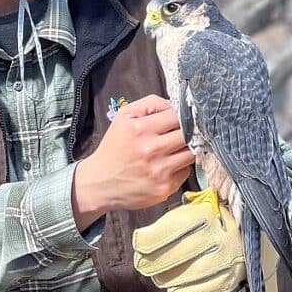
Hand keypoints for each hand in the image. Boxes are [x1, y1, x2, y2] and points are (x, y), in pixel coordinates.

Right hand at [72, 95, 194, 229]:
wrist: (100, 183)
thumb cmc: (114, 149)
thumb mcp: (123, 118)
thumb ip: (149, 104)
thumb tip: (174, 104)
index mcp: (140, 129)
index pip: (177, 116)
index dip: (181, 117)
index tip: (177, 122)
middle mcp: (151, 149)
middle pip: (188, 135)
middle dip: (186, 134)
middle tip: (178, 136)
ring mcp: (160, 170)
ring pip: (191, 153)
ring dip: (185, 151)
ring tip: (173, 151)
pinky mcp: (164, 187)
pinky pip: (186, 172)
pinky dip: (180, 168)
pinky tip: (166, 167)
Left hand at [132, 194, 245, 291]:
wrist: (242, 235)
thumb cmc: (206, 222)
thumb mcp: (190, 209)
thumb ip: (170, 219)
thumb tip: (142, 236)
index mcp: (207, 213)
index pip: (175, 226)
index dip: (151, 238)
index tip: (138, 244)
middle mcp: (220, 236)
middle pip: (179, 254)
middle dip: (154, 263)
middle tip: (142, 265)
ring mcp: (229, 259)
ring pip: (189, 275)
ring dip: (167, 279)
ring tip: (158, 277)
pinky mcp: (231, 279)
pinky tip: (174, 290)